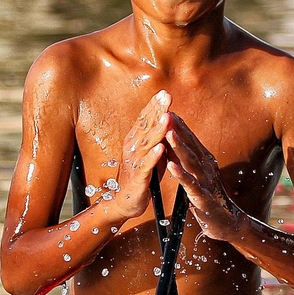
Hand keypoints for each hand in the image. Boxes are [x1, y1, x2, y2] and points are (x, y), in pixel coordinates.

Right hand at [109, 91, 170, 222]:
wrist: (124, 202)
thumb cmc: (141, 177)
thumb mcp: (150, 154)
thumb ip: (157, 138)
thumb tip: (169, 120)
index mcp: (135, 141)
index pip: (145, 119)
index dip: (154, 106)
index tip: (164, 92)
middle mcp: (133, 148)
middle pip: (146, 126)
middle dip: (157, 110)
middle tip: (166, 95)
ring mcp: (134, 162)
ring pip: (147, 143)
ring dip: (157, 129)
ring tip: (166, 116)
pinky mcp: (138, 178)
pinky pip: (146, 166)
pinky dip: (153, 157)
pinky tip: (160, 148)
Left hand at [164, 112, 246, 243]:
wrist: (228, 223)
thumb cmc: (211, 199)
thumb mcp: (201, 175)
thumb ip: (191, 160)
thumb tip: (179, 143)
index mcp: (205, 163)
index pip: (191, 141)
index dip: (180, 126)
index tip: (168, 110)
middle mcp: (207, 169)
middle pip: (191, 146)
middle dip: (178, 130)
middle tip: (167, 113)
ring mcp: (205, 183)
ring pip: (191, 162)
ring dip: (180, 147)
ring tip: (169, 133)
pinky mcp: (203, 199)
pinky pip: (190, 185)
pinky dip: (181, 175)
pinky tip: (172, 166)